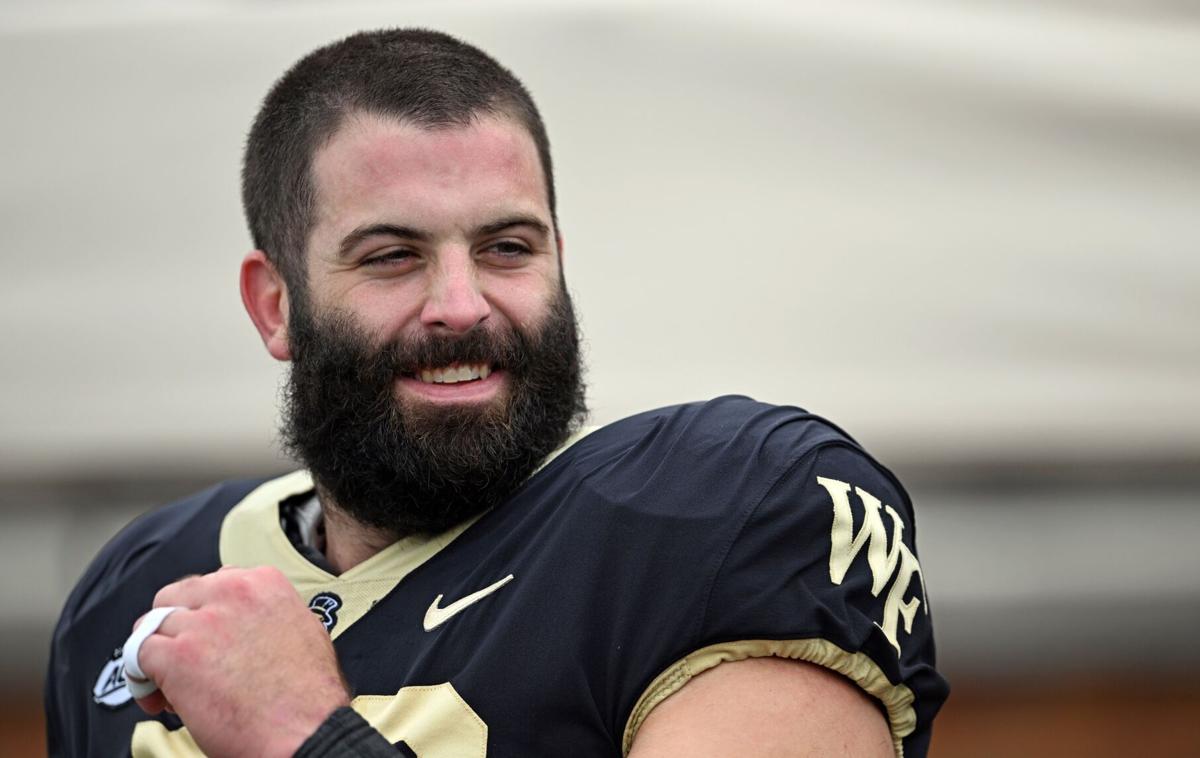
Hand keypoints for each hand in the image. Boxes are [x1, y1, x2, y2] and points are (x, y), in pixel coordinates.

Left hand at [132, 566, 350, 757]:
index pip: (211, 582)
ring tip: (169, 686)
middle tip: (183, 660)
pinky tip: (160, 698)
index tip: (204, 636)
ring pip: (151, 626)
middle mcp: (232, 593)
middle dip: (174, 628)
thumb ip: (268, 612)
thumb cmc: (309, 695)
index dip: (202, 614)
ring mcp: (202, 623)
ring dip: (157, 655)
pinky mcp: (178, 656)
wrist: (305, 730)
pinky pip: (137, 655)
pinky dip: (142, 678)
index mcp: (264, 583)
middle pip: (173, 597)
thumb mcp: (304, 629)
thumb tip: (247, 621)